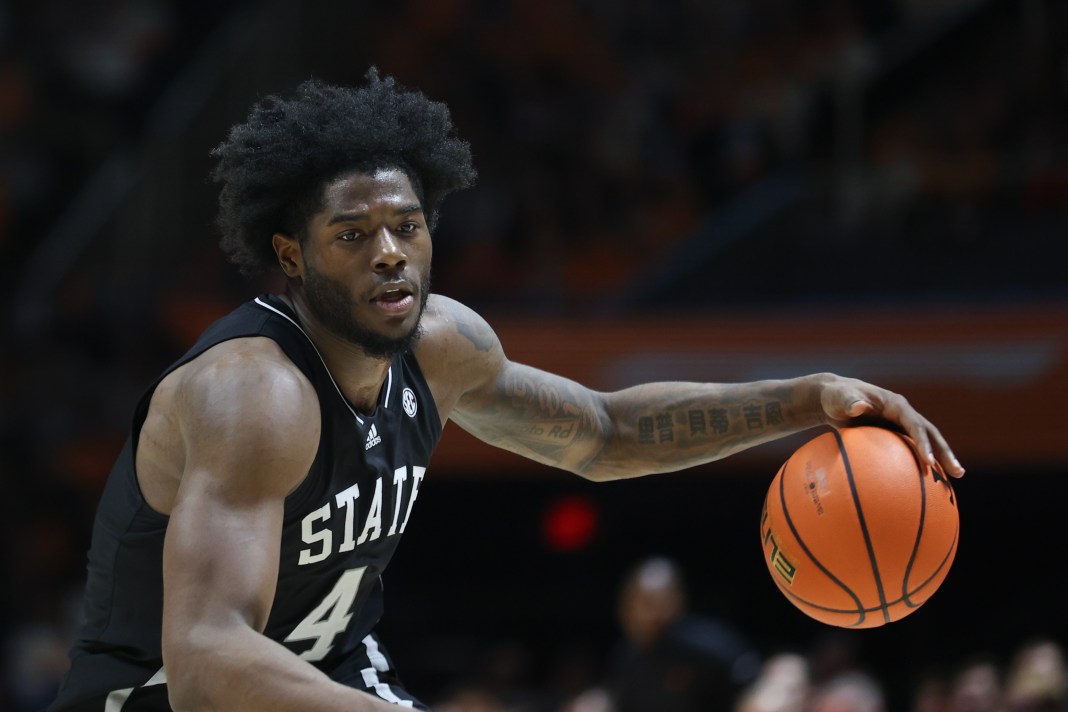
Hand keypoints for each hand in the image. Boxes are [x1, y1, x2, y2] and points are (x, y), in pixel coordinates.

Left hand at [817, 374, 964, 477]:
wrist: (834, 399)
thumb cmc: (836, 398)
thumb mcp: (839, 398)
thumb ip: (849, 402)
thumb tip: (858, 407)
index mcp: (896, 405)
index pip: (915, 424)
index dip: (923, 442)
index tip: (929, 462)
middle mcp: (904, 414)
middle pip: (930, 434)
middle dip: (944, 452)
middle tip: (957, 472)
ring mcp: (901, 425)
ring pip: (926, 443)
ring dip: (940, 460)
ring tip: (954, 480)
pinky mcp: (895, 435)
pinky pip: (911, 451)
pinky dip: (920, 464)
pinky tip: (925, 485)